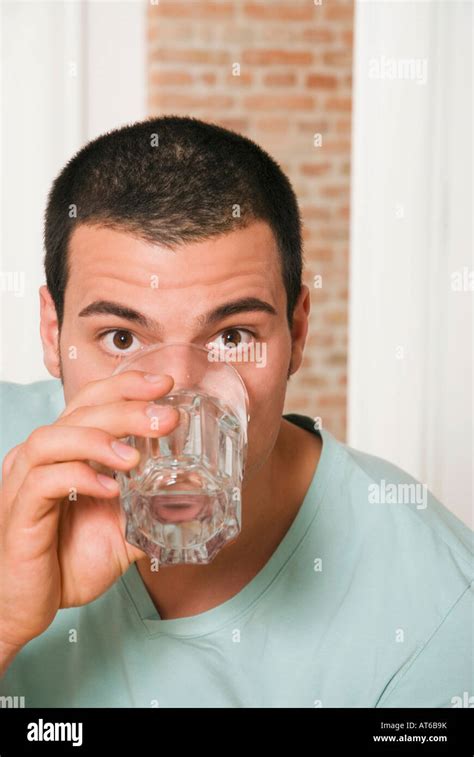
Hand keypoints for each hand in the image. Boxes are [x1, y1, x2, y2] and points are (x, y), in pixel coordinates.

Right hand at [0, 370, 178, 654]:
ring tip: (135, 458)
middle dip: (127, 408)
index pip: (91, 403)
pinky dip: (79, 478)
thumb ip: (151, 514)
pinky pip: (43, 482)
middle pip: (79, 413)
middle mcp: (41, 459)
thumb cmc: (65, 563)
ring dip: (98, 440)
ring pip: (53, 438)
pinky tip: (110, 490)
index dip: (126, 387)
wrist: (27, 608)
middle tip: (166, 417)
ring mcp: (24, 483)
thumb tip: (196, 504)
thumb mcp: (120, 534)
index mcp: (64, 452)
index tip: (164, 384)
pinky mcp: (19, 513)